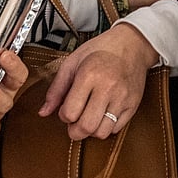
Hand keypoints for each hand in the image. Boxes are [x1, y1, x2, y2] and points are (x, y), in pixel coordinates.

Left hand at [38, 23, 157, 140]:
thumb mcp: (72, 62)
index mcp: (89, 76)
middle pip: (86, 126)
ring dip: (91, 131)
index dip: (63, 116)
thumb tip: (43, 111)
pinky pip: (117, 129)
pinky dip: (106, 127)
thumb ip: (56, 88)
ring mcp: (122, 98)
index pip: (70, 112)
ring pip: (102, 132)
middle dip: (75, 131)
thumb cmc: (100, 50)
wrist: (130, 45)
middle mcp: (107, 88)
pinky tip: (101, 115)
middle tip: (73, 125)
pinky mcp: (133, 105)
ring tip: (88, 119)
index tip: (65, 111)